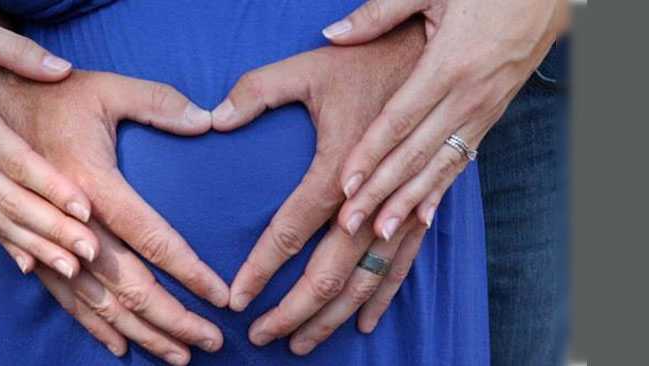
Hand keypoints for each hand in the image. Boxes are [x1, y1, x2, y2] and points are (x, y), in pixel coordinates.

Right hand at [0, 16, 98, 277]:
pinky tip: (32, 266)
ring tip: (72, 267)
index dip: (51, 186)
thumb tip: (62, 69)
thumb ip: (18, 50)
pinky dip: (7, 243)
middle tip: (91, 252)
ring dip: (36, 245)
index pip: (16, 159)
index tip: (85, 207)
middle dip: (53, 229)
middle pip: (11, 199)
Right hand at [0, 67, 224, 364]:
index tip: (221, 297)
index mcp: (92, 183)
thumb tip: (207, 120)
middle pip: (128, 284)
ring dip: (141, 332)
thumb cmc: (53, 96)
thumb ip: (159, 103)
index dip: (188, 271)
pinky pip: (64, 297)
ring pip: (98, 301)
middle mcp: (70, 222)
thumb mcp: (107, 88)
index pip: (151, 238)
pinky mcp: (31, 248)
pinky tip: (120, 346)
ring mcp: (47, 241)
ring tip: (179, 354)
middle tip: (212, 340)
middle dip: (173, 318)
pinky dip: (94, 325)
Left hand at [212, 20, 433, 353]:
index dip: (261, 268)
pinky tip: (361, 324)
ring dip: (331, 316)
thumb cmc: (365, 63)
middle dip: (294, 311)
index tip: (237, 298)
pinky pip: (401, 266)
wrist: (433, 60)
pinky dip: (380, 298)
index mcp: (338, 169)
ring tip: (300, 343)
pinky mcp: (418, 210)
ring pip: (364, 280)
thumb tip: (215, 118)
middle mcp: (370, 200)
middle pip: (329, 272)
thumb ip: (257, 91)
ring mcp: (398, 210)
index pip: (291, 231)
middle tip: (261, 335)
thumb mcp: (307, 67)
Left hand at [322, 0, 569, 238]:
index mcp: (448, 66)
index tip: (344, 184)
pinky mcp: (492, 116)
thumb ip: (380, 13)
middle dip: (380, 193)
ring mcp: (483, 111)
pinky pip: (461, 161)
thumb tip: (333, 34)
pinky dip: (440, 190)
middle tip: (349, 224)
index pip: (399, 121)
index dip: (370, 155)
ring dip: (407, 202)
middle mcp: (467, 97)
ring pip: (439, 166)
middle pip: (414, 154)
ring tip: (379, 233)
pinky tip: (422, 217)